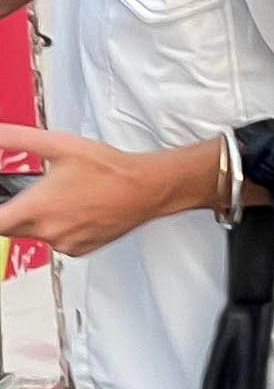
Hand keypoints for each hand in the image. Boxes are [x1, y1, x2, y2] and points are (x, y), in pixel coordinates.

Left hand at [0, 125, 171, 256]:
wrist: (144, 188)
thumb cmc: (108, 169)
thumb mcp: (58, 144)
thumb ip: (18, 138)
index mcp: (37, 208)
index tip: (2, 202)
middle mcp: (49, 231)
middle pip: (11, 230)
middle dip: (14, 213)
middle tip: (31, 194)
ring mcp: (65, 243)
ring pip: (37, 236)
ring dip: (39, 221)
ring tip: (61, 198)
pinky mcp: (80, 249)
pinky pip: (58, 242)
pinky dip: (59, 229)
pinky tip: (74, 211)